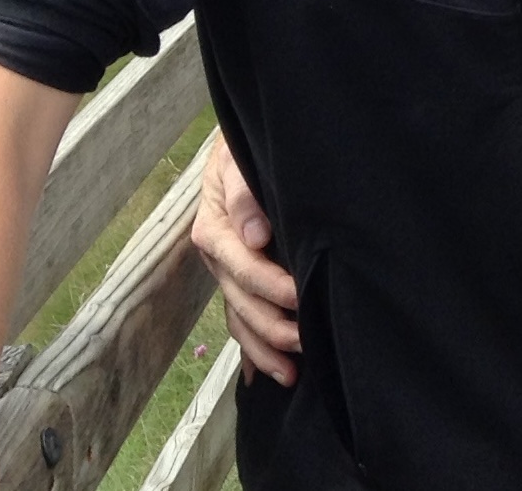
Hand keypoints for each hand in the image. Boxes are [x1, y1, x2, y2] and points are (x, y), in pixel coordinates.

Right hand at [190, 137, 301, 384]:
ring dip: (262, 349)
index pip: (245, 269)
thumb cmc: (240, 149)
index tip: (302, 297)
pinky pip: (239, 317)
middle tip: (308, 344)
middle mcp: (216, 258)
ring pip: (239, 318)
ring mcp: (223, 272)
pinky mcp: (234, 278)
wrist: (234, 146)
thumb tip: (254, 235)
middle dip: (273, 329)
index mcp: (214, 231)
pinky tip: (259, 376)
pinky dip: (248, 348)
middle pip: (242, 303)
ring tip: (290, 376)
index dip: (273, 287)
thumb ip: (243, 193)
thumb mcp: (237, 159)